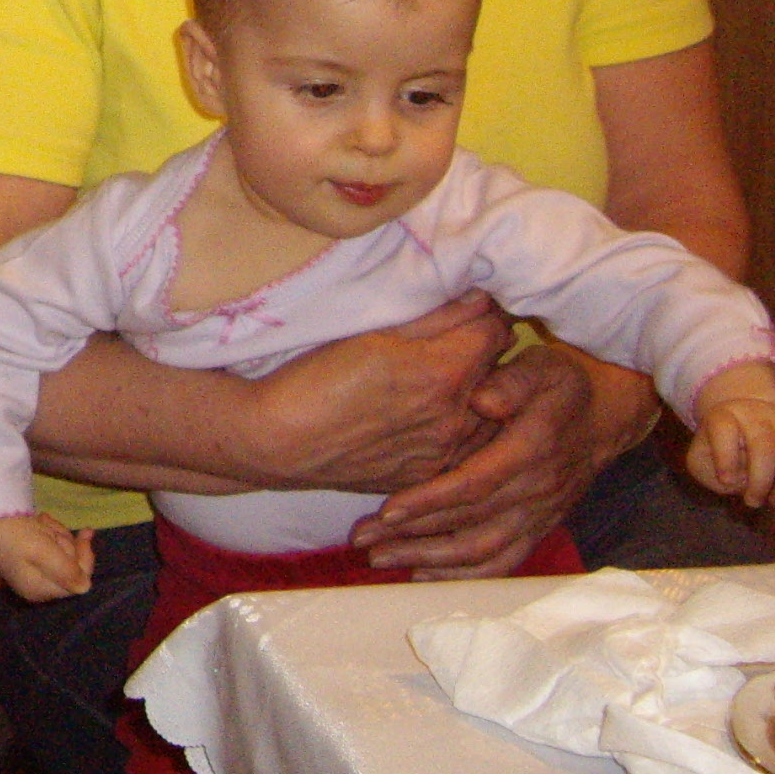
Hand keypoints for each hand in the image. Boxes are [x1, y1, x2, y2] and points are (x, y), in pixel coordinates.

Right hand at [0, 513, 92, 601]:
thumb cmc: (12, 535)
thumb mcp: (43, 552)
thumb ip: (67, 571)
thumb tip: (85, 587)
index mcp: (40, 589)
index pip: (78, 580)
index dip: (85, 557)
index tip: (85, 532)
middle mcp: (37, 583)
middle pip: (70, 565)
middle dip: (66, 541)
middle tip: (48, 525)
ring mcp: (31, 568)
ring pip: (61, 551)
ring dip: (56, 533)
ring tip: (39, 521)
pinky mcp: (26, 553)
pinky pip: (49, 544)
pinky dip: (48, 530)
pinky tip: (37, 520)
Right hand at [244, 293, 509, 493]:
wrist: (277, 441)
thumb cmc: (313, 377)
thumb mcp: (370, 331)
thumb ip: (435, 314)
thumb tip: (482, 297)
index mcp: (444, 372)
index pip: (497, 330)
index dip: (482, 314)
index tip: (465, 310)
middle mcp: (455, 418)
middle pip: (496, 371)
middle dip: (479, 353)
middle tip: (446, 342)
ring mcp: (443, 453)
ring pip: (485, 412)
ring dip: (472, 393)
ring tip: (433, 381)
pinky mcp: (427, 476)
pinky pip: (461, 446)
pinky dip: (453, 426)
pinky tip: (419, 416)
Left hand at [351, 342, 616, 576]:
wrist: (607, 414)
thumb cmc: (562, 385)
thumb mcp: (541, 367)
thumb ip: (511, 380)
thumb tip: (482, 400)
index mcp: (531, 451)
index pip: (475, 484)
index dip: (431, 500)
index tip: (388, 511)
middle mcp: (536, 491)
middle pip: (471, 526)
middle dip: (414, 537)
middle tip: (364, 541)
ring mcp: (539, 515)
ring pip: (483, 552)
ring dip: (430, 561)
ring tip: (381, 559)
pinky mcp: (538, 528)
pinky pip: (502, 562)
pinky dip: (462, 576)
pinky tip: (423, 575)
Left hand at [686, 395, 774, 507]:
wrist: (744, 418)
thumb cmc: (720, 448)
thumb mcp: (701, 462)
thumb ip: (710, 472)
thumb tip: (740, 479)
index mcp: (723, 417)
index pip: (723, 428)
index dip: (725, 458)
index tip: (727, 482)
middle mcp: (754, 412)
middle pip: (763, 445)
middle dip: (761, 481)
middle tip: (754, 501)